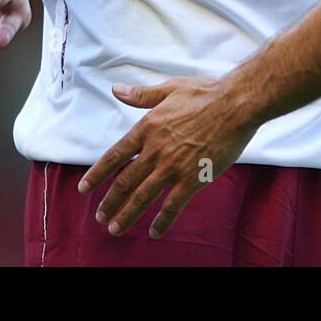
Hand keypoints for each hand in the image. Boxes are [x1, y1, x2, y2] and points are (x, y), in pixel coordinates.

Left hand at [78, 79, 258, 238]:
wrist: (235, 105)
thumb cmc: (205, 94)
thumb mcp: (170, 89)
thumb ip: (141, 95)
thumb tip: (117, 90)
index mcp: (147, 128)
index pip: (115, 156)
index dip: (97, 174)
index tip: (84, 188)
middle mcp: (155, 150)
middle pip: (125, 181)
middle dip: (110, 202)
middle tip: (100, 216)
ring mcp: (173, 166)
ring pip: (143, 196)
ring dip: (127, 215)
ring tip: (115, 228)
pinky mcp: (193, 178)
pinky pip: (173, 205)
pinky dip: (162, 220)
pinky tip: (155, 231)